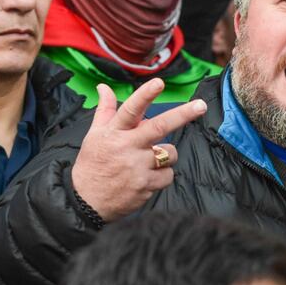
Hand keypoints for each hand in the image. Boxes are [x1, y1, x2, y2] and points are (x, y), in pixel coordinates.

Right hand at [71, 80, 206, 220]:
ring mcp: (137, 167)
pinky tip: (148, 177)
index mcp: (114, 133)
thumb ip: (105, 110)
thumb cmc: (92, 164)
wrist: (85, 202)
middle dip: (183, 115)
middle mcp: (127, 147)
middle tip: (200, 106)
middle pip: (159, 127)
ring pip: (169, 153)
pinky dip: (163, 175)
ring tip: (149, 161)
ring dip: (166, 155)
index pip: (130, 109)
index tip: (159, 82)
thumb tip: (103, 87)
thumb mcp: (94, 135)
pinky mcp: (146, 185)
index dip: (145, 95)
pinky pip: (168, 175)